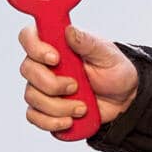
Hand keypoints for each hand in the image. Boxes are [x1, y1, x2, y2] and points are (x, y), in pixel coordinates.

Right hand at [19, 23, 137, 134]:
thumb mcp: (106, 54)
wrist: (123, 99)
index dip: (35, 48)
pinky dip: (51, 122)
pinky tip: (69, 121)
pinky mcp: (46, 109)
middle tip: (76, 86)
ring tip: (82, 107)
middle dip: (52, 83)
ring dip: (58, 106)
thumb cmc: (114, 71)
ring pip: (32, 96)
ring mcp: (42, 87)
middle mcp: (43, 64)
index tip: (56, 59)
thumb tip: (69, 30)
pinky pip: (34, 117)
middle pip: (27, 70)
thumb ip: (87, 42)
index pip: (28, 37)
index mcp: (55, 44)